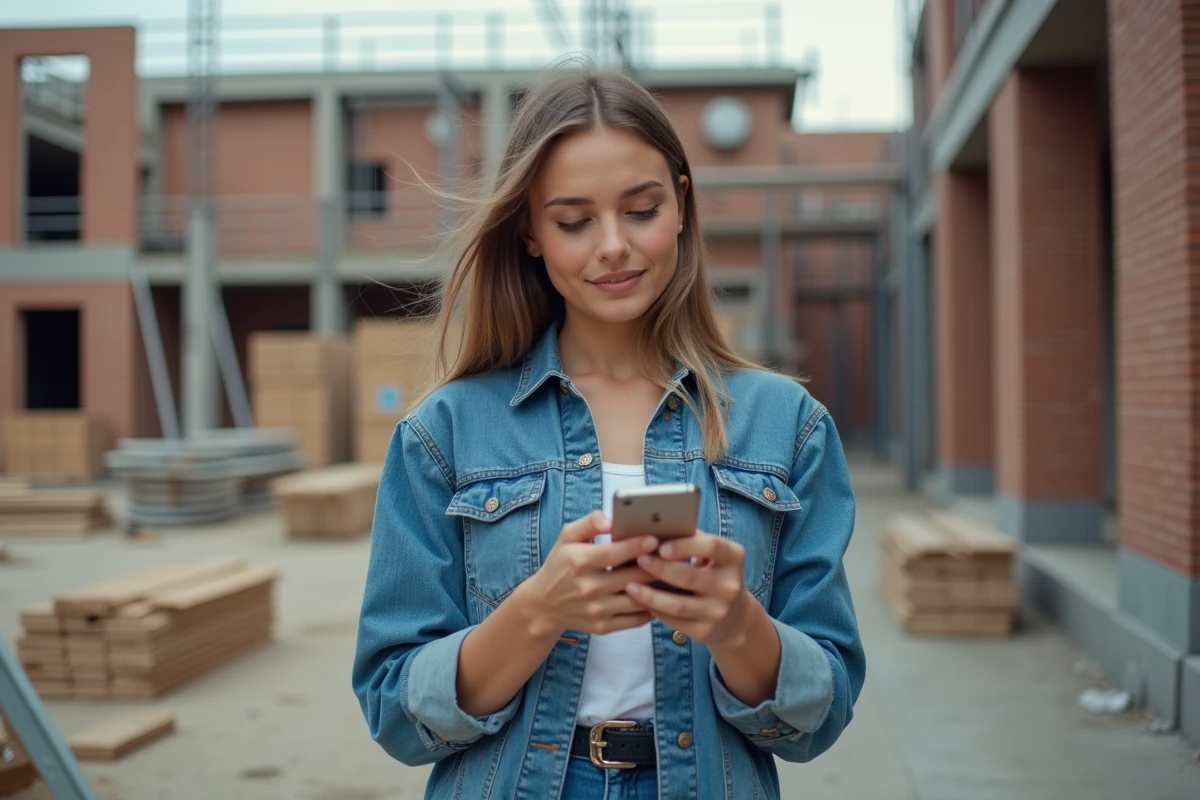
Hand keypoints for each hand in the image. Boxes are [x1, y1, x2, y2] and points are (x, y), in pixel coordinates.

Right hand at [517, 510, 660, 637]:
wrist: (544, 604)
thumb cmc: (561, 564)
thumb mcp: (567, 537)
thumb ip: (590, 523)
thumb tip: (611, 520)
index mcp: (580, 562)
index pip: (614, 553)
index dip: (636, 545)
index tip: (655, 539)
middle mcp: (589, 588)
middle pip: (633, 577)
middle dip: (657, 566)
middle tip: (674, 556)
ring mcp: (597, 610)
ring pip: (639, 600)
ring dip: (659, 588)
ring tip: (674, 575)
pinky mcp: (603, 627)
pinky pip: (636, 620)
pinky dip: (652, 608)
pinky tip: (661, 596)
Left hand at [625, 532, 752, 646]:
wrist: (735, 617)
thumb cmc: (714, 574)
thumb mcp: (713, 556)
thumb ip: (691, 541)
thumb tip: (655, 530)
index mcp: (733, 558)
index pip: (712, 547)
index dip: (685, 546)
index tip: (660, 546)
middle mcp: (730, 586)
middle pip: (689, 577)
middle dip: (659, 568)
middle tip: (638, 560)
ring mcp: (719, 612)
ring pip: (677, 605)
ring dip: (650, 595)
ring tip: (630, 585)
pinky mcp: (706, 631)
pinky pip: (674, 621)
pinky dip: (655, 610)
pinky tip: (640, 602)